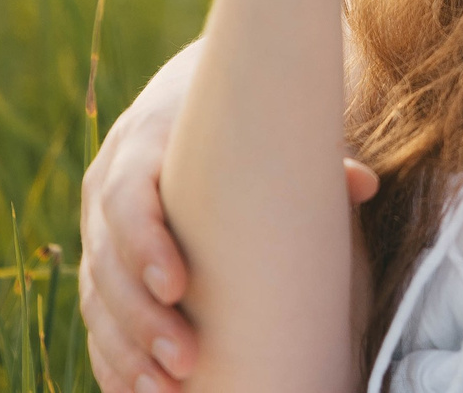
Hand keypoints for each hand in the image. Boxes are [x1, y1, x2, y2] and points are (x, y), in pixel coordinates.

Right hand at [80, 55, 377, 392]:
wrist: (192, 98)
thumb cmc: (241, 119)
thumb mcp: (262, 123)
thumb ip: (310, 156)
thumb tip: (365, 184)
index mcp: (141, 147)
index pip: (126, 198)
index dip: (144, 244)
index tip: (176, 286)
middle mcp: (108, 190)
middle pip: (108, 262)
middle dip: (141, 318)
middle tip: (184, 360)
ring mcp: (99, 232)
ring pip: (97, 301)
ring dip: (127, 352)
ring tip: (166, 391)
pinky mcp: (103, 266)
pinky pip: (97, 322)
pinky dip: (114, 361)